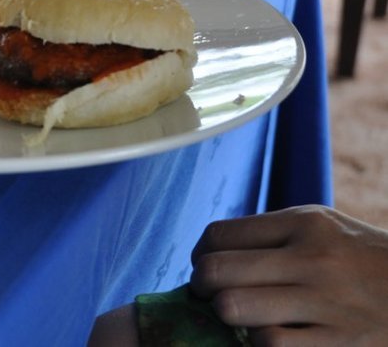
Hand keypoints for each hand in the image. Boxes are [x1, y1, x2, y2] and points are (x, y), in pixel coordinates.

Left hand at [190, 205, 387, 345]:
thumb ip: (268, 236)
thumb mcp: (320, 228)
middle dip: (201, 287)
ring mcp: (327, 303)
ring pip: (234, 308)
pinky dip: (259, 342)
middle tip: (211, 296)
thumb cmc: (357, 259)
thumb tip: (206, 255)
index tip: (207, 268)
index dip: (200, 256)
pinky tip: (270, 336)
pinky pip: (270, 345)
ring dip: (228, 318)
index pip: (219, 235)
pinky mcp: (341, 343)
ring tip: (241, 317)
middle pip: (216, 271)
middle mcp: (313, 258)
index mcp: (304, 223)